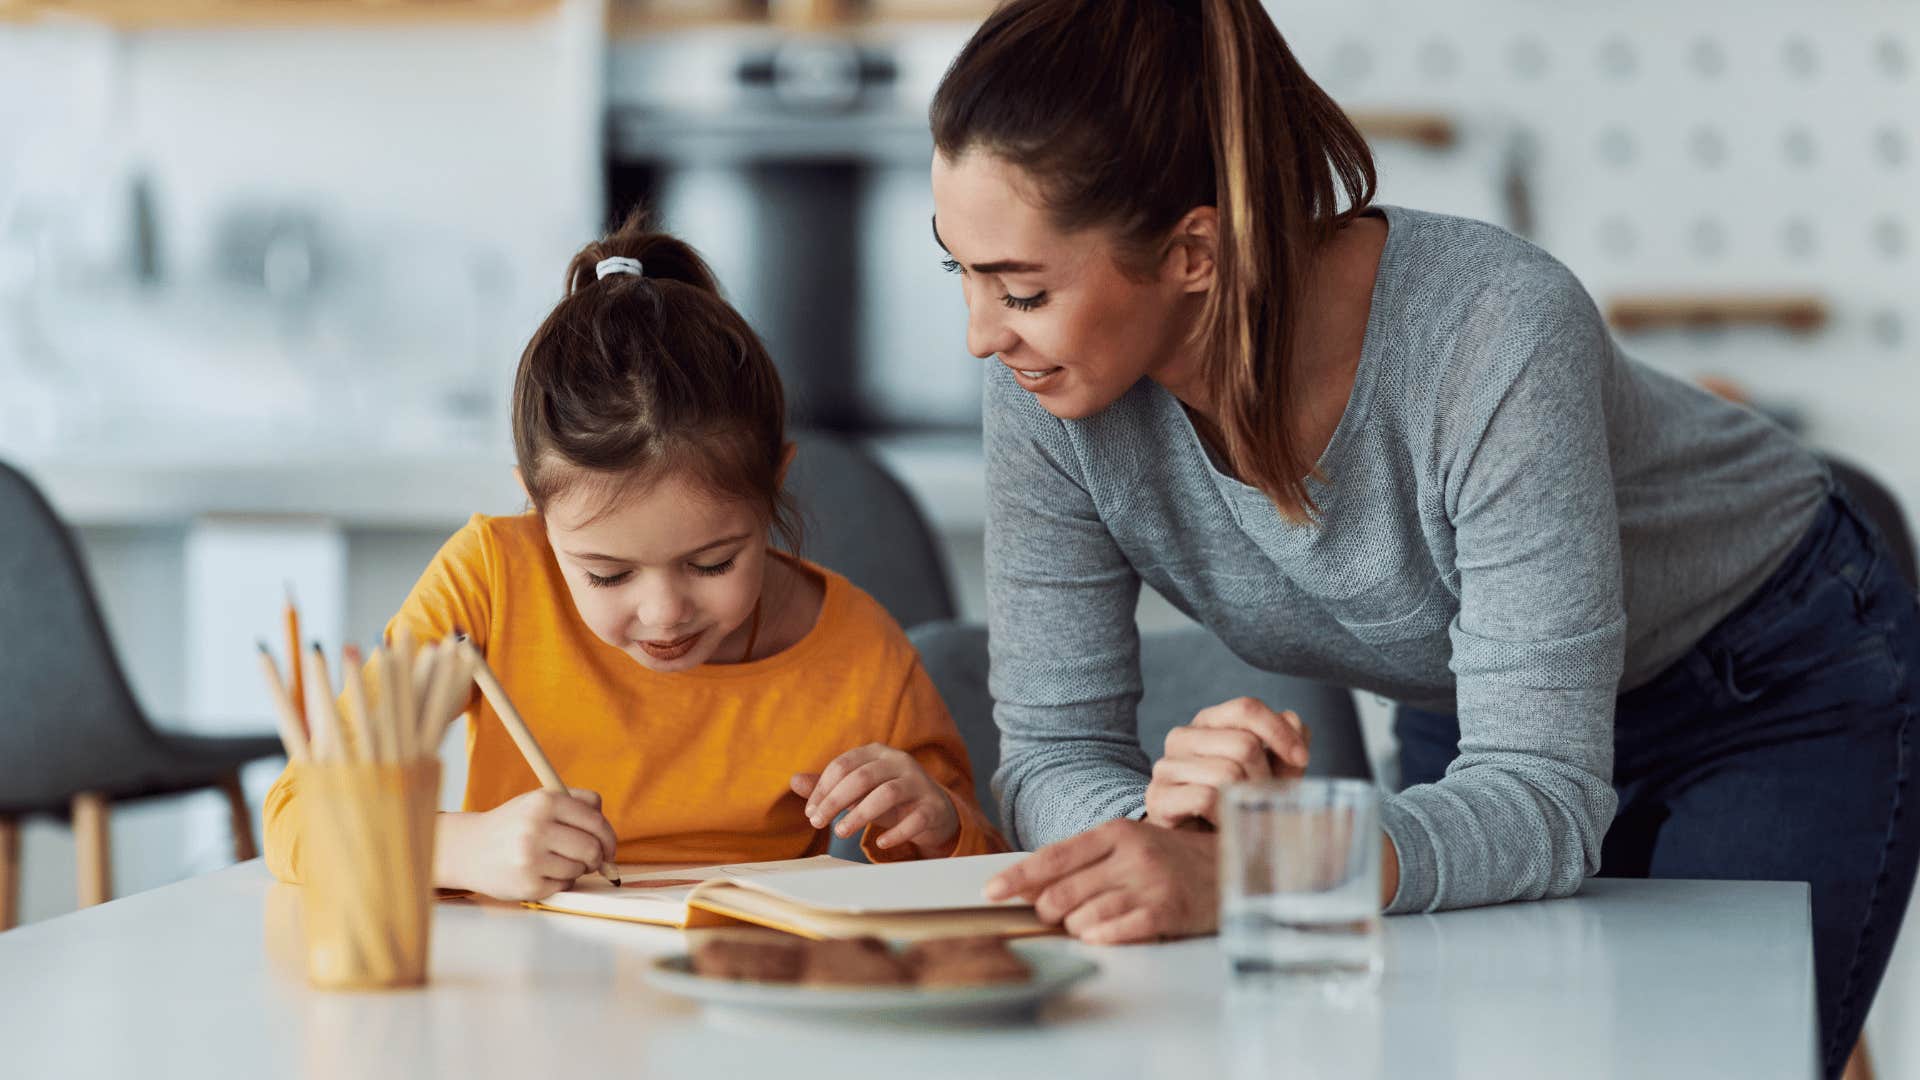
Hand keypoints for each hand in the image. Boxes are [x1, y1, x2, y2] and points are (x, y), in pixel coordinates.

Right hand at [435, 787, 617, 900]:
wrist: (470, 849)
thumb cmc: (515, 824)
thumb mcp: (540, 801)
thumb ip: (579, 803)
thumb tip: (607, 828)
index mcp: (544, 801)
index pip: (596, 822)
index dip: (609, 838)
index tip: (609, 848)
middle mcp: (536, 827)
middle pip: (592, 848)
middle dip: (597, 857)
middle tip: (590, 860)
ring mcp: (530, 858)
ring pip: (579, 869)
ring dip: (576, 869)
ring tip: (556, 862)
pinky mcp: (527, 884)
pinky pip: (564, 886)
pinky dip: (560, 882)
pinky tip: (542, 873)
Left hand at [790, 743, 959, 857]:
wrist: (935, 811)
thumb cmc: (889, 799)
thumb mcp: (858, 791)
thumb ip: (829, 786)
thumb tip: (794, 781)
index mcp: (877, 753)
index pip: (843, 765)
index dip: (822, 788)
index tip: (810, 812)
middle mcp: (900, 762)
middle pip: (862, 777)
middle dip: (835, 800)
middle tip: (817, 822)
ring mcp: (919, 784)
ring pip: (887, 794)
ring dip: (860, 814)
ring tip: (840, 832)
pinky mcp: (932, 807)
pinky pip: (914, 819)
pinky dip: (896, 833)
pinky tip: (880, 843)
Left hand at [983, 819, 1217, 943]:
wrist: (1231, 866)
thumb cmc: (1169, 860)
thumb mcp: (1126, 847)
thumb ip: (1082, 863)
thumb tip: (1029, 887)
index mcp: (1115, 833)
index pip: (1053, 857)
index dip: (1017, 877)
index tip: (990, 892)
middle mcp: (1131, 854)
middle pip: (1062, 893)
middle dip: (1049, 912)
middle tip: (1058, 916)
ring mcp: (1150, 883)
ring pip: (1085, 916)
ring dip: (1077, 928)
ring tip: (1092, 924)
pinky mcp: (1168, 911)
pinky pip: (1118, 931)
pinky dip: (1100, 937)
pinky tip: (1099, 936)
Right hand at [1144, 696, 1309, 828]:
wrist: (1201, 843)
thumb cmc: (1237, 802)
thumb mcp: (1271, 772)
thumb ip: (1285, 747)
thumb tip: (1293, 720)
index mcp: (1209, 722)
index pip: (1246, 708)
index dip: (1280, 732)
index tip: (1302, 759)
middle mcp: (1182, 737)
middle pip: (1243, 744)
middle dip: (1265, 776)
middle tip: (1263, 799)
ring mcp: (1166, 766)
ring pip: (1227, 772)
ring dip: (1246, 799)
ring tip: (1243, 813)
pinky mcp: (1158, 798)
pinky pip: (1206, 798)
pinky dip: (1224, 815)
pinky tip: (1222, 823)